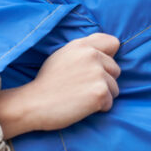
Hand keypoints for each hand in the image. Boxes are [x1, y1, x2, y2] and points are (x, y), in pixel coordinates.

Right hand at [0, 33, 120, 138]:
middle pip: (116, 70)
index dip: (109, 57)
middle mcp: (92, 55)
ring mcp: (97, 74)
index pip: (113, 43)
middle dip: (104, 81)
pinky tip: (81, 106)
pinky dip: (98, 108)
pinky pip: (109, 103)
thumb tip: (103, 53)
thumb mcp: (62, 55)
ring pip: (114, 88)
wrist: (34, 103)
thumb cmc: (47, 82)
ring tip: (80, 97)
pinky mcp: (99, 92)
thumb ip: (83, 51)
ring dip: (102, 96)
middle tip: (83, 87)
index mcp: (82, 45)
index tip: (98, 67)